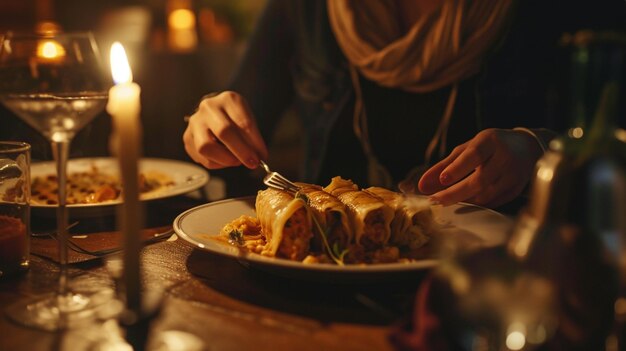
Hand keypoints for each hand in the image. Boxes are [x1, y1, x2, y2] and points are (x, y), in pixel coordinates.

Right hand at [183, 91, 267, 168]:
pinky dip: (216, 163)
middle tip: (252, 163)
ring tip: (236, 161)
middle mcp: (208, 108)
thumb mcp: (249, 120)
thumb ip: (254, 138)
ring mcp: (195, 122)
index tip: (262, 156)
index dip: (254, 143)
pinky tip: (224, 159)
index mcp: (228, 99)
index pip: (243, 122)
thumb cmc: (235, 118)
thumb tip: (259, 157)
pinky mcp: (187, 137)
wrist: (217, 113)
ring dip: (226, 159)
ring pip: (206, 147)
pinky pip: (201, 157)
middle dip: (241, 152)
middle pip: (224, 132)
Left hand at [417, 128, 543, 207]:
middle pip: (479, 180)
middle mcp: (505, 157)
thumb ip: (444, 165)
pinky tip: (463, 204)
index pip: (474, 155)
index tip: (442, 180)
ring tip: (444, 201)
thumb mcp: (468, 148)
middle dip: (455, 193)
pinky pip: (493, 202)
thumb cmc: (490, 147)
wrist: (527, 148)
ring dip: (463, 200)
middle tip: (434, 200)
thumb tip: (422, 185)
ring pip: (486, 194)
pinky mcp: (517, 189)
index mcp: (491, 141)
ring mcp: (514, 175)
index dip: (457, 169)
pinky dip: (476, 205)